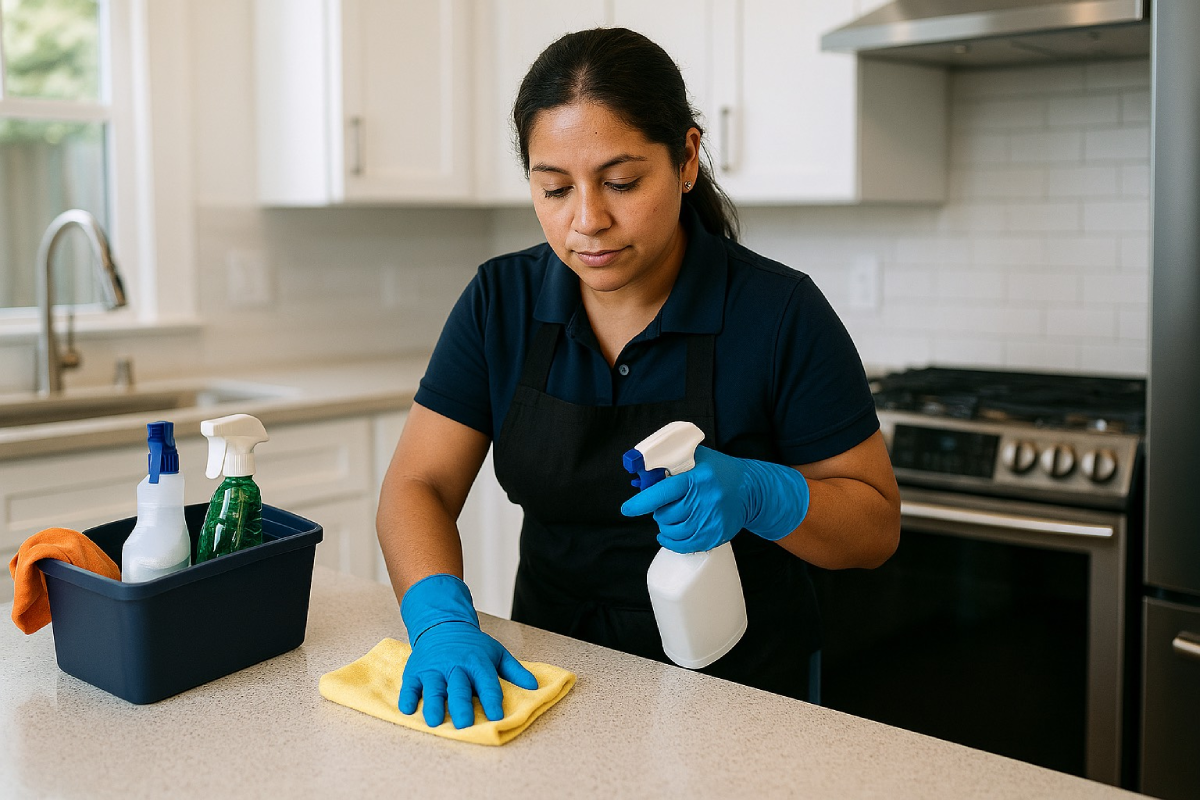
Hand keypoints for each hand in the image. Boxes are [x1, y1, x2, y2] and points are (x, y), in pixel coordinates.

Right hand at [399, 574, 537, 727]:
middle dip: (462, 706)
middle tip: (465, 724)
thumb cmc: (472, 646)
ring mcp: (434, 669)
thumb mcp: (496, 653)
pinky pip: (410, 686)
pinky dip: (408, 697)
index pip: (487, 683)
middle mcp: (455, 666)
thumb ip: (514, 671)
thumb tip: (535, 686)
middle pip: (459, 688)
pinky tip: (407, 709)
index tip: (497, 717)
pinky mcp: (416, 672)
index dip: (492, 700)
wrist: (442, 626)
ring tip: (435, 722)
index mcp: (477, 663)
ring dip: (434, 705)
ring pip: (433, 688)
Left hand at [620, 446, 809, 553]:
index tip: (627, 508)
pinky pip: (684, 545)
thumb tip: (642, 475)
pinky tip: (668, 535)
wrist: (751, 489)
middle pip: (666, 514)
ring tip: (669, 518)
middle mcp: (705, 501)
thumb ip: (672, 463)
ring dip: (665, 526)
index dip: (642, 502)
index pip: (664, 492)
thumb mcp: (698, 458)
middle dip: (659, 511)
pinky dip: (671, 542)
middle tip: (664, 505)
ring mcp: (710, 521)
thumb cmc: (719, 471)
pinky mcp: (715, 536)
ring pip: (673, 531)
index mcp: (698, 479)